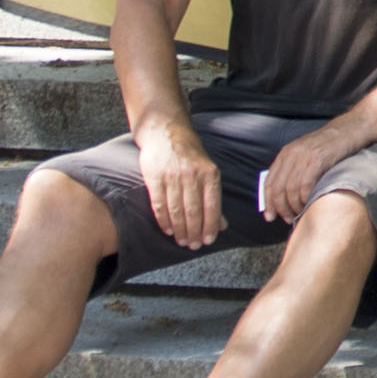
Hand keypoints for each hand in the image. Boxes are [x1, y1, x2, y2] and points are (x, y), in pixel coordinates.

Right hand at [133, 117, 222, 249]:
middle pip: (193, 211)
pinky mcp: (154, 177)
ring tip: (182, 241)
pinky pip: (159, 204)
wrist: (166, 132)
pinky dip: (164, 220)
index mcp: (209, 173)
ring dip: (180, 230)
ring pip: (176, 211)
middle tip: (193, 246)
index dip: (210, 226)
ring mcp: (172, 176)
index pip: (212, 205)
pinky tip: (168, 230)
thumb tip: (222, 225)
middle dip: (194, 232)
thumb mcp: (208, 170)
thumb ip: (214, 198)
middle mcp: (191, 175)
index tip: (208, 241)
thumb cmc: (190, 154)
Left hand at [258, 121, 355, 224]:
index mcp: (285, 153)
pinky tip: (309, 203)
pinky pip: (305, 184)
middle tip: (288, 218)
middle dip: (281, 208)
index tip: (270, 216)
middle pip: (278, 188)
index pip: (269, 182)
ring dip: (294, 206)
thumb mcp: (306, 153)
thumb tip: (285, 196)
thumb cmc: (331, 145)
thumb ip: (294, 169)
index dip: (268, 202)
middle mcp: (291, 154)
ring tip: (300, 213)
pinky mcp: (318, 159)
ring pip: (290, 189)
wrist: (351, 128)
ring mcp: (304, 156)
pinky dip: (305, 198)